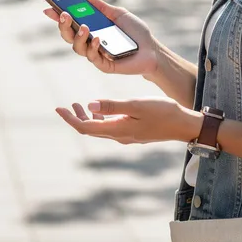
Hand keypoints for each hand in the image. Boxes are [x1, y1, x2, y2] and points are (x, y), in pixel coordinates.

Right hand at [45, 0, 158, 76]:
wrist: (153, 50)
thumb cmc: (136, 33)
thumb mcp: (118, 14)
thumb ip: (102, 7)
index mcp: (91, 30)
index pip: (71, 23)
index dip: (58, 16)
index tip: (48, 7)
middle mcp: (90, 43)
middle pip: (68, 36)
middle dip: (63, 26)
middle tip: (63, 14)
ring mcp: (96, 55)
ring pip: (78, 48)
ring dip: (78, 37)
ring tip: (84, 27)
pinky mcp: (104, 66)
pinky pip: (93, 58)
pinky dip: (93, 47)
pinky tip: (97, 38)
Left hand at [55, 98, 200, 144]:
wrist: (183, 125)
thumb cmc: (162, 112)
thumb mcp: (136, 105)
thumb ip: (113, 105)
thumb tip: (89, 104)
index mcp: (117, 130)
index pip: (85, 127)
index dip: (70, 118)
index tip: (58, 108)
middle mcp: (118, 136)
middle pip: (89, 129)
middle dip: (75, 118)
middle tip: (66, 105)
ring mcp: (126, 136)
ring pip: (99, 129)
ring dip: (87, 117)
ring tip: (78, 104)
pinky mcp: (132, 133)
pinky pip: (109, 128)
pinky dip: (100, 118)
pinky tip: (100, 109)